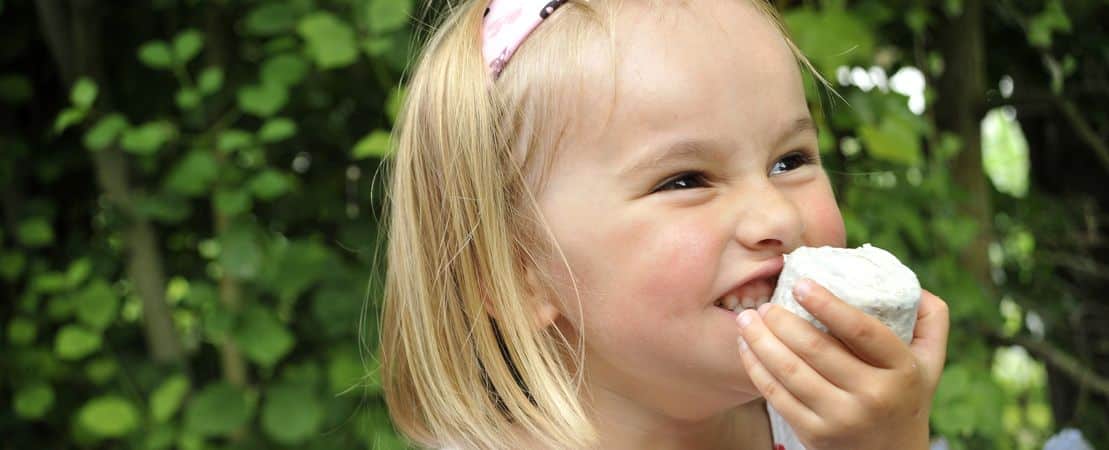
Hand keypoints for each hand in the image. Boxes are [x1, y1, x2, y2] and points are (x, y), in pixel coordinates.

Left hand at [735, 279, 949, 449]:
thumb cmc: (905, 396)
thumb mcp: (930, 362)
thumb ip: (931, 320)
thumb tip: (915, 284)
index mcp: (902, 370)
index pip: (861, 330)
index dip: (828, 304)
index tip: (800, 284)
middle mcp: (873, 396)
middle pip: (816, 349)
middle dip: (781, 320)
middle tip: (764, 304)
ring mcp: (842, 418)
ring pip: (790, 372)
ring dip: (761, 341)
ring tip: (747, 320)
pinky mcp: (815, 435)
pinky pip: (777, 396)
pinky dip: (756, 368)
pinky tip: (746, 348)